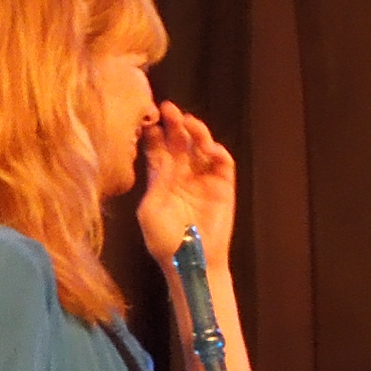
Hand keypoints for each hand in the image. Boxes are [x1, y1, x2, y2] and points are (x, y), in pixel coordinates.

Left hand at [135, 103, 238, 267]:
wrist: (190, 262)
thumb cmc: (164, 241)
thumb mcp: (149, 209)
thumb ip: (155, 180)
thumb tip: (159, 152)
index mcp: (160, 179)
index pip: (157, 147)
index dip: (153, 130)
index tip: (147, 115)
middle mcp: (182, 175)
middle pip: (179, 142)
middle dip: (173, 124)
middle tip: (167, 108)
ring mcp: (204, 180)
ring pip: (201, 148)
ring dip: (196, 133)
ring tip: (189, 122)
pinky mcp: (224, 188)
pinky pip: (223, 164)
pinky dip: (218, 152)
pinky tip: (209, 147)